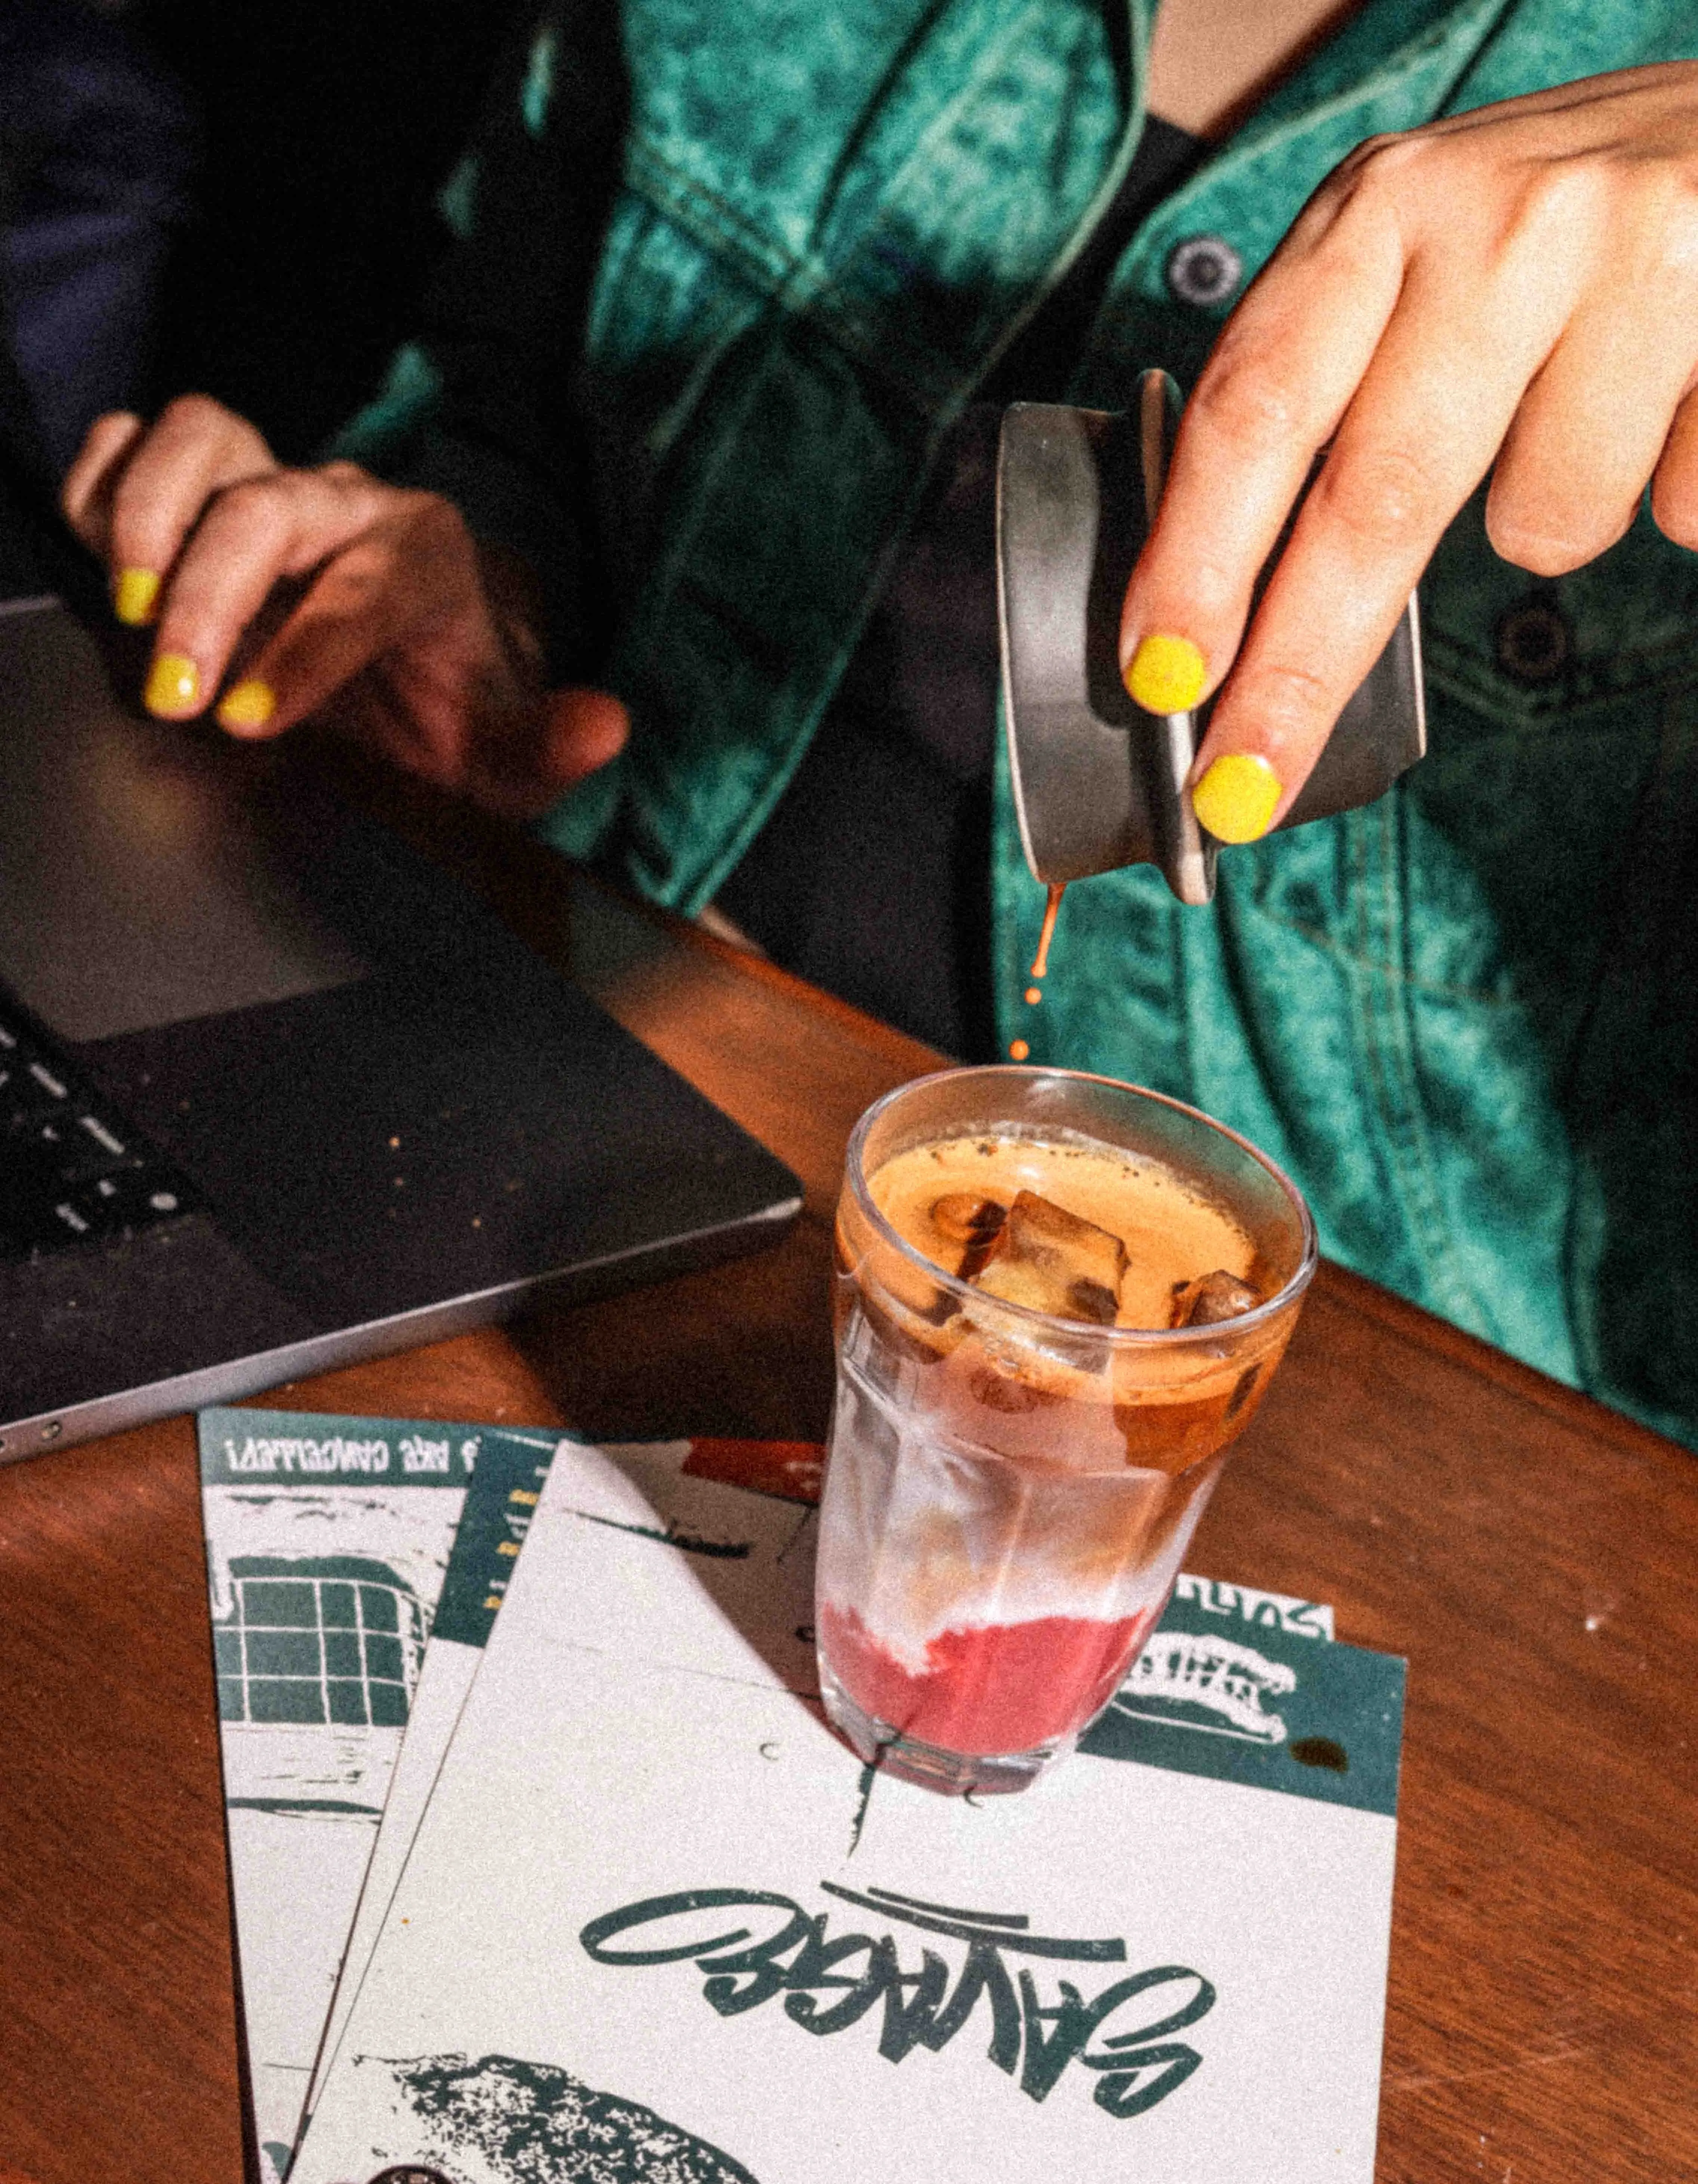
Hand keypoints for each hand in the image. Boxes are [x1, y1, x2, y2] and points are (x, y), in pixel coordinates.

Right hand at [60, 395, 626, 818]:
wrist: (405, 680)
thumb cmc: (444, 715)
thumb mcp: (503, 751)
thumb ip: (550, 747)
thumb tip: (605, 726)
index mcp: (425, 556)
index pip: (361, 594)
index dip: (302, 657)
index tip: (248, 722)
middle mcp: (347, 503)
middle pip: (267, 509)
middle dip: (211, 596)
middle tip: (175, 690)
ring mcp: (272, 481)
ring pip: (202, 439)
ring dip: (150, 519)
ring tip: (135, 612)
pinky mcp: (208, 482)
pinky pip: (139, 442)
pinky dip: (107, 484)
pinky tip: (107, 560)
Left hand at [1118, 62, 1697, 842]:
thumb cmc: (1547, 223)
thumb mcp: (1409, 257)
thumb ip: (1323, 388)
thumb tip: (1222, 610)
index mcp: (1382, 212)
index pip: (1255, 409)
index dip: (1197, 560)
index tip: (1159, 679)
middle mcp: (1498, 227)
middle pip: (1370, 498)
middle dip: (1297, 668)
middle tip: (1243, 787)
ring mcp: (1633, 265)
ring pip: (1544, 522)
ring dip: (1543, 521)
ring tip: (1580, 418)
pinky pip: (1676, 510)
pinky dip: (1669, 490)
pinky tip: (1674, 399)